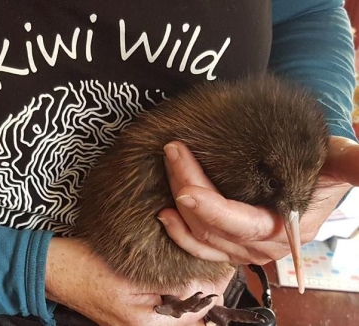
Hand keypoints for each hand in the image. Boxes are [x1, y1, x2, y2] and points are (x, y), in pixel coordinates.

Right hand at [45, 237, 233, 325]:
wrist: (54, 268)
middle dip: (205, 289)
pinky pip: (162, 304)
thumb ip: (170, 286)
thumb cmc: (86, 268)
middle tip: (215, 261)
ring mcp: (138, 321)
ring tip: (199, 262)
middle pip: (190, 314)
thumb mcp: (131, 275)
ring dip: (190, 287)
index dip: (215, 289)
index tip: (225, 266)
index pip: (198, 315)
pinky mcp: (131, 311)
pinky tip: (176, 270)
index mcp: (148, 324)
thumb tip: (206, 288)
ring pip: (177, 308)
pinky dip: (173, 288)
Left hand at [158, 137, 358, 264]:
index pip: (239, 223)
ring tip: (167, 172)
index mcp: (283, 229)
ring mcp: (242, 248)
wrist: (313, 176)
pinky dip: (181, 232)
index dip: (210, 206)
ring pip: (200, 238)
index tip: (184, 179)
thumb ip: (352, 163)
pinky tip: (166, 213)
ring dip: (178, 208)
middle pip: (212, 227)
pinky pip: (200, 247)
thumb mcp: (338, 160)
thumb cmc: (323, 165)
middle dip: (186, 189)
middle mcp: (260, 246)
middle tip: (173, 152)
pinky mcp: (230, 243)